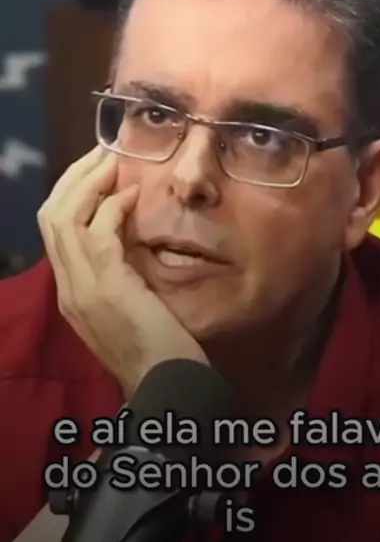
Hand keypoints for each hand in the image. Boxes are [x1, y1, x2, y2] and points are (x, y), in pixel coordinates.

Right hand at [37, 147, 208, 399]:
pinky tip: (131, 195)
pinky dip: (111, 208)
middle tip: (101, 153)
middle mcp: (67, 288)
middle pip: (50, 216)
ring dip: (88, 183)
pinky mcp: (107, 287)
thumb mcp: (131, 306)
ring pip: (64, 218)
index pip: (54, 230)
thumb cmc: (159, 350)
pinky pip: (97, 233)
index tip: (98, 172)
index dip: (71, 194)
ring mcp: (82, 288)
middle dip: (73, 178)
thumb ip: (119, 273)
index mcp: (71, 292)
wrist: (168, 388)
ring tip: (112, 161)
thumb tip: (127, 233)